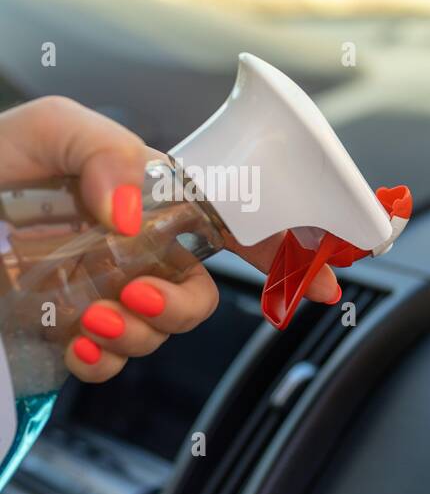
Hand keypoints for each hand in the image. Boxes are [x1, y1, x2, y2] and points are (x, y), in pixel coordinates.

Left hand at [0, 97, 340, 381]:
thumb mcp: (41, 131)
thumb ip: (102, 149)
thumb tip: (136, 211)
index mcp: (145, 195)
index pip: (235, 220)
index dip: (289, 250)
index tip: (324, 281)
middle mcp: (135, 248)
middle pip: (203, 293)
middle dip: (182, 306)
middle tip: (134, 295)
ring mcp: (106, 293)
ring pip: (163, 331)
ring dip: (135, 333)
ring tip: (84, 315)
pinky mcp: (74, 333)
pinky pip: (116, 362)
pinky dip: (104, 362)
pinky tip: (75, 343)